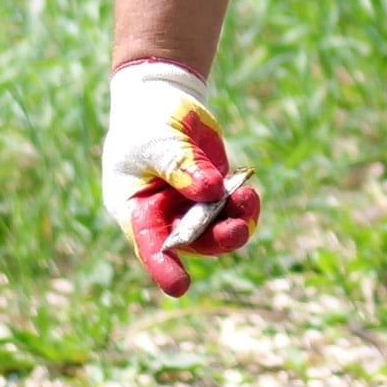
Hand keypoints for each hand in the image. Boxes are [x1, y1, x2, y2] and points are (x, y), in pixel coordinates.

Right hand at [101, 59, 259, 295]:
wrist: (162, 99)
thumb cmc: (146, 124)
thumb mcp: (158, 143)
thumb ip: (181, 167)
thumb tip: (212, 191)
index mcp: (136, 209)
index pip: (149, 244)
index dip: (164, 267)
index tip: (180, 286)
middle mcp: (164, 215)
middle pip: (192, 241)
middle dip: (216, 239)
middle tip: (236, 229)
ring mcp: (190, 205)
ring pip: (216, 229)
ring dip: (235, 222)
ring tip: (249, 199)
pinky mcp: (213, 192)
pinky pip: (231, 210)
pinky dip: (244, 207)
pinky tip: (250, 193)